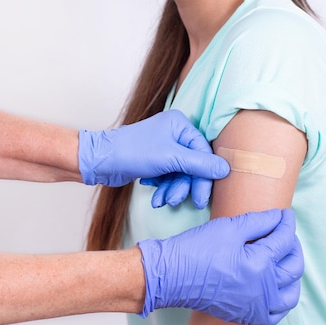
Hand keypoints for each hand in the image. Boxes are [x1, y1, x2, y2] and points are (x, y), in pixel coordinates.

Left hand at [78, 110, 229, 206]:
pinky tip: (154, 194)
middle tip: (178, 200)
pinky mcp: (154, 160)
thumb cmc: (131, 153)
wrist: (100, 161)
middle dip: (184, 185)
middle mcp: (173, 132)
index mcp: (180, 124)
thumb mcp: (170, 158)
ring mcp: (163, 146)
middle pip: (192, 165)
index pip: (203, 153)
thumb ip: (199, 164)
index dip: (203, 177)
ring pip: (180, 173)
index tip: (201, 197)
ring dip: (172, 189)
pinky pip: (168, 176)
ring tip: (162, 199)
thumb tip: (225, 169)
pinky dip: (163, 187)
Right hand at [137, 208, 303, 324]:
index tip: (285, 214)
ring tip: (284, 259)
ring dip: (292, 273)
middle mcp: (263, 289)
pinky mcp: (247, 315)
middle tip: (284, 233)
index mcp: (259, 265)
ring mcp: (256, 306)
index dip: (286, 223)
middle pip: (293, 265)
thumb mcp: (227, 228)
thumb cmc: (194, 250)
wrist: (170, 276)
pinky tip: (275, 286)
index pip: (283, 240)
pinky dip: (282, 299)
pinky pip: (276, 312)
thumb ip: (258, 221)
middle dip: (293, 245)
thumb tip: (278, 217)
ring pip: (290, 292)